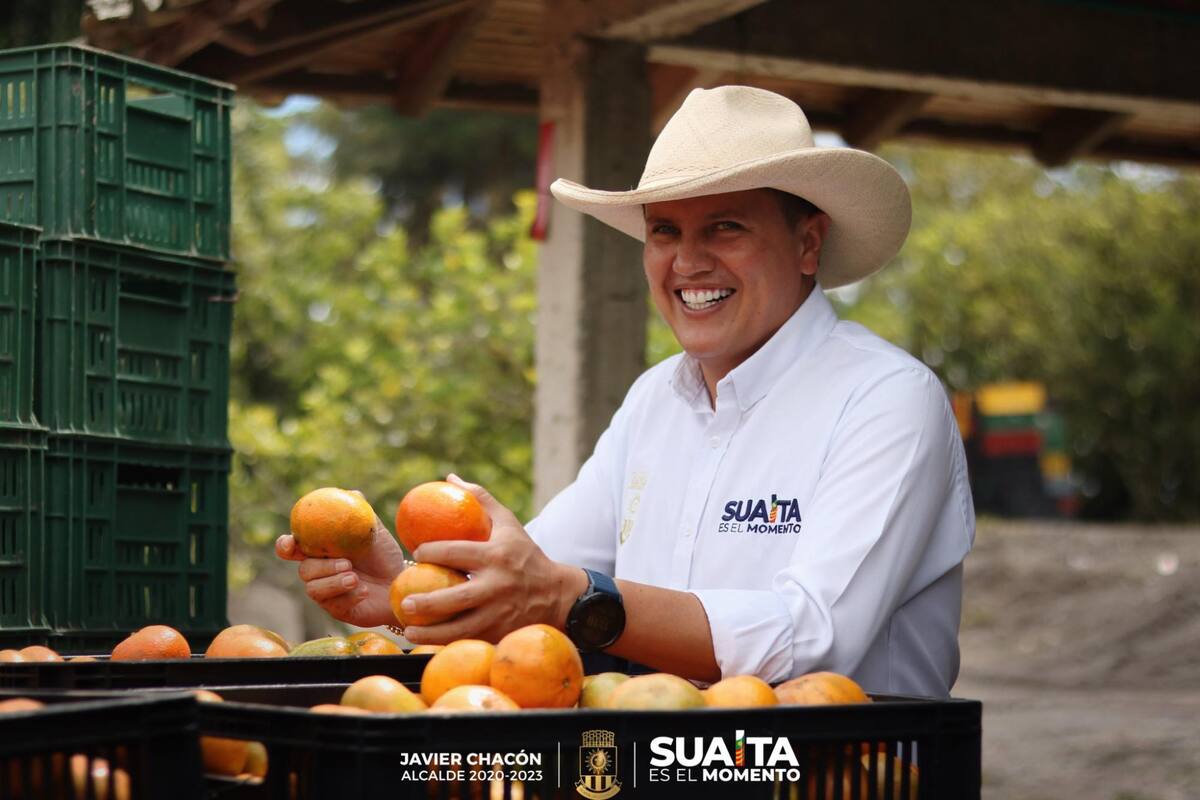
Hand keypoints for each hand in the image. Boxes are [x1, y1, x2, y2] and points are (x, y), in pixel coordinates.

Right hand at [275, 491, 407, 627]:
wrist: (400, 583)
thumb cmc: (384, 556)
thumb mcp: (375, 533)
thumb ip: (361, 515)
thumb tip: (353, 494)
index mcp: (321, 550)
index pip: (293, 548)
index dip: (285, 546)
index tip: (290, 544)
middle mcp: (318, 571)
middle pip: (304, 570)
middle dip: (322, 567)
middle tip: (347, 563)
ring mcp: (326, 592)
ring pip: (313, 589)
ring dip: (334, 582)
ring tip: (356, 578)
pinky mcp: (336, 609)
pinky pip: (332, 605)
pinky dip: (349, 596)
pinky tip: (365, 591)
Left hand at [400, 475, 585, 644]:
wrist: (558, 595)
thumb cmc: (526, 555)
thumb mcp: (508, 523)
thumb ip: (480, 500)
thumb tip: (450, 478)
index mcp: (496, 556)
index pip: (456, 552)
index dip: (430, 552)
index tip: (416, 553)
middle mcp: (497, 586)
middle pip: (455, 597)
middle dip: (426, 602)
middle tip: (404, 602)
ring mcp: (500, 613)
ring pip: (460, 627)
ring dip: (431, 632)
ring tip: (408, 629)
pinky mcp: (501, 633)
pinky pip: (469, 640)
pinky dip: (447, 643)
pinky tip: (428, 642)